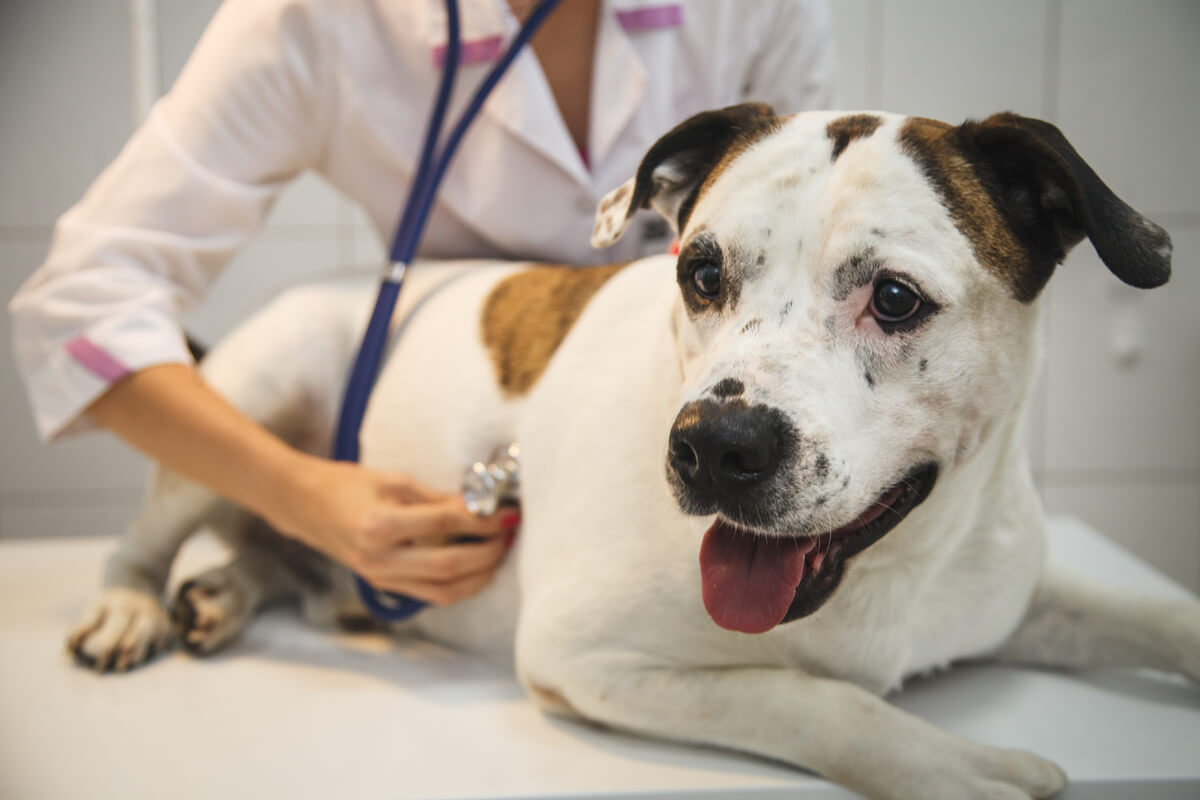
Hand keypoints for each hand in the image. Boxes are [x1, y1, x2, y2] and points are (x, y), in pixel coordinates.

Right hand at [270, 455, 518, 604]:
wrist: (304, 506)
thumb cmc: (346, 485)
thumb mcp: (393, 480)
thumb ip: (435, 498)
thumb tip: (477, 507)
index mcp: (380, 525)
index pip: (444, 524)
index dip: (481, 520)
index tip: (506, 513)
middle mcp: (380, 559)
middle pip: (449, 566)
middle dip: (488, 552)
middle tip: (508, 534)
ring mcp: (380, 578)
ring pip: (444, 591)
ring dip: (479, 575)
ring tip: (498, 552)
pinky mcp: (383, 586)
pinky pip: (430, 595)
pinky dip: (459, 585)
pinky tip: (475, 568)